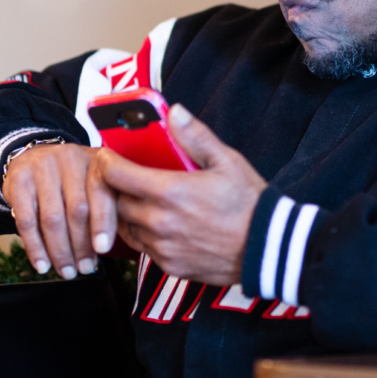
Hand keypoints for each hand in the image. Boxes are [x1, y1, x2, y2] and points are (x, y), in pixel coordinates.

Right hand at [2, 143, 114, 278]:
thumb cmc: (74, 179)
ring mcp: (42, 167)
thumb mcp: (95, 181)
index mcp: (96, 160)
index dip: (103, 222)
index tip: (103, 249)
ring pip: (52, 218)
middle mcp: (69, 159)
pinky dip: (35, 247)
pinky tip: (42, 264)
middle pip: (77, 209)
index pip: (102, 192)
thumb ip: (107, 205)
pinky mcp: (18, 180)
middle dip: (81, 245)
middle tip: (84, 269)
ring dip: (59, 251)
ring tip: (67, 271)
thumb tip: (105, 247)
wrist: (34, 157)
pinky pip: (26, 220)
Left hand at [92, 104, 266, 284]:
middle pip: (115, 202)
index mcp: (171, 191)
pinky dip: (143, 234)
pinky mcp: (170, 265)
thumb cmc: (250, 203)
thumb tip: (174, 112)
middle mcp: (160, 222)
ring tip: (141, 199)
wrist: (269, 249)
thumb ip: (196, 136)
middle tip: (124, 177)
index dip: (107, 162)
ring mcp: (163, 247)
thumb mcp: (227, 161)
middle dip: (115, 188)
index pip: (117, 175)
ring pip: (125, 227)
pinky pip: (142, 248)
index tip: (108, 155)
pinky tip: (158, 222)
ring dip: (126, 212)